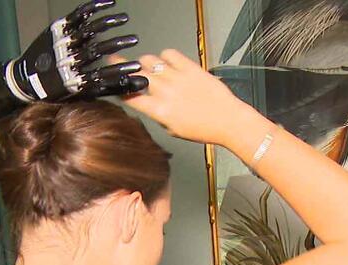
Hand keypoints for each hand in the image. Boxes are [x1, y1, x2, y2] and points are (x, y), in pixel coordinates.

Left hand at [7, 0, 147, 101]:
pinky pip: (78, 16)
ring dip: (107, 23)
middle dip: (116, 43)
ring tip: (124, 19)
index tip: (137, 67)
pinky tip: (108, 3)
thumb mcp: (83, 94)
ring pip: (87, 31)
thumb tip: (140, 85)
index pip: (102, 76)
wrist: (24, 79)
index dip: (120, 72)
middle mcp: (68, 61)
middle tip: (134, 39)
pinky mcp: (58, 28)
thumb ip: (111, 88)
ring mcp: (62, 43)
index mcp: (74, 80)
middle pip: (96, 50)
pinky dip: (94, 8)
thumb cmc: (59, 90)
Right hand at [120, 49, 260, 145]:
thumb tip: (147, 102)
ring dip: (145, 63)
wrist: (228, 120)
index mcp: (160, 111)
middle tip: (126, 69)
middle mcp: (166, 92)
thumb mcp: (173, 129)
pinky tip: (168, 63)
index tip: (119, 87)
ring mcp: (177, 78)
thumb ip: (158, 114)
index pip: (131, 96)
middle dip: (128, 71)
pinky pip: (169, 53)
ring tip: (150, 67)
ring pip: (149, 60)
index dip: (121, 90)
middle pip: (136, 74)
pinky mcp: (190, 67)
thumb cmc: (203, 129)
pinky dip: (165, 56)